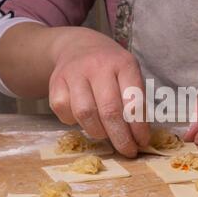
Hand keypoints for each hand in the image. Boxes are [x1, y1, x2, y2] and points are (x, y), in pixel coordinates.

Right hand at [48, 27, 149, 156]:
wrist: (77, 46)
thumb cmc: (110, 67)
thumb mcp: (129, 74)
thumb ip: (136, 101)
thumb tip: (140, 136)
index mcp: (123, 63)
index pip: (133, 100)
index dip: (138, 126)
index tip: (142, 142)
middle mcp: (98, 66)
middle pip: (109, 110)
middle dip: (121, 137)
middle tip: (127, 151)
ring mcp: (74, 73)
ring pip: (85, 114)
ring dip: (98, 132)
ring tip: (106, 134)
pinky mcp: (55, 82)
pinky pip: (64, 112)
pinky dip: (75, 123)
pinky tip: (84, 118)